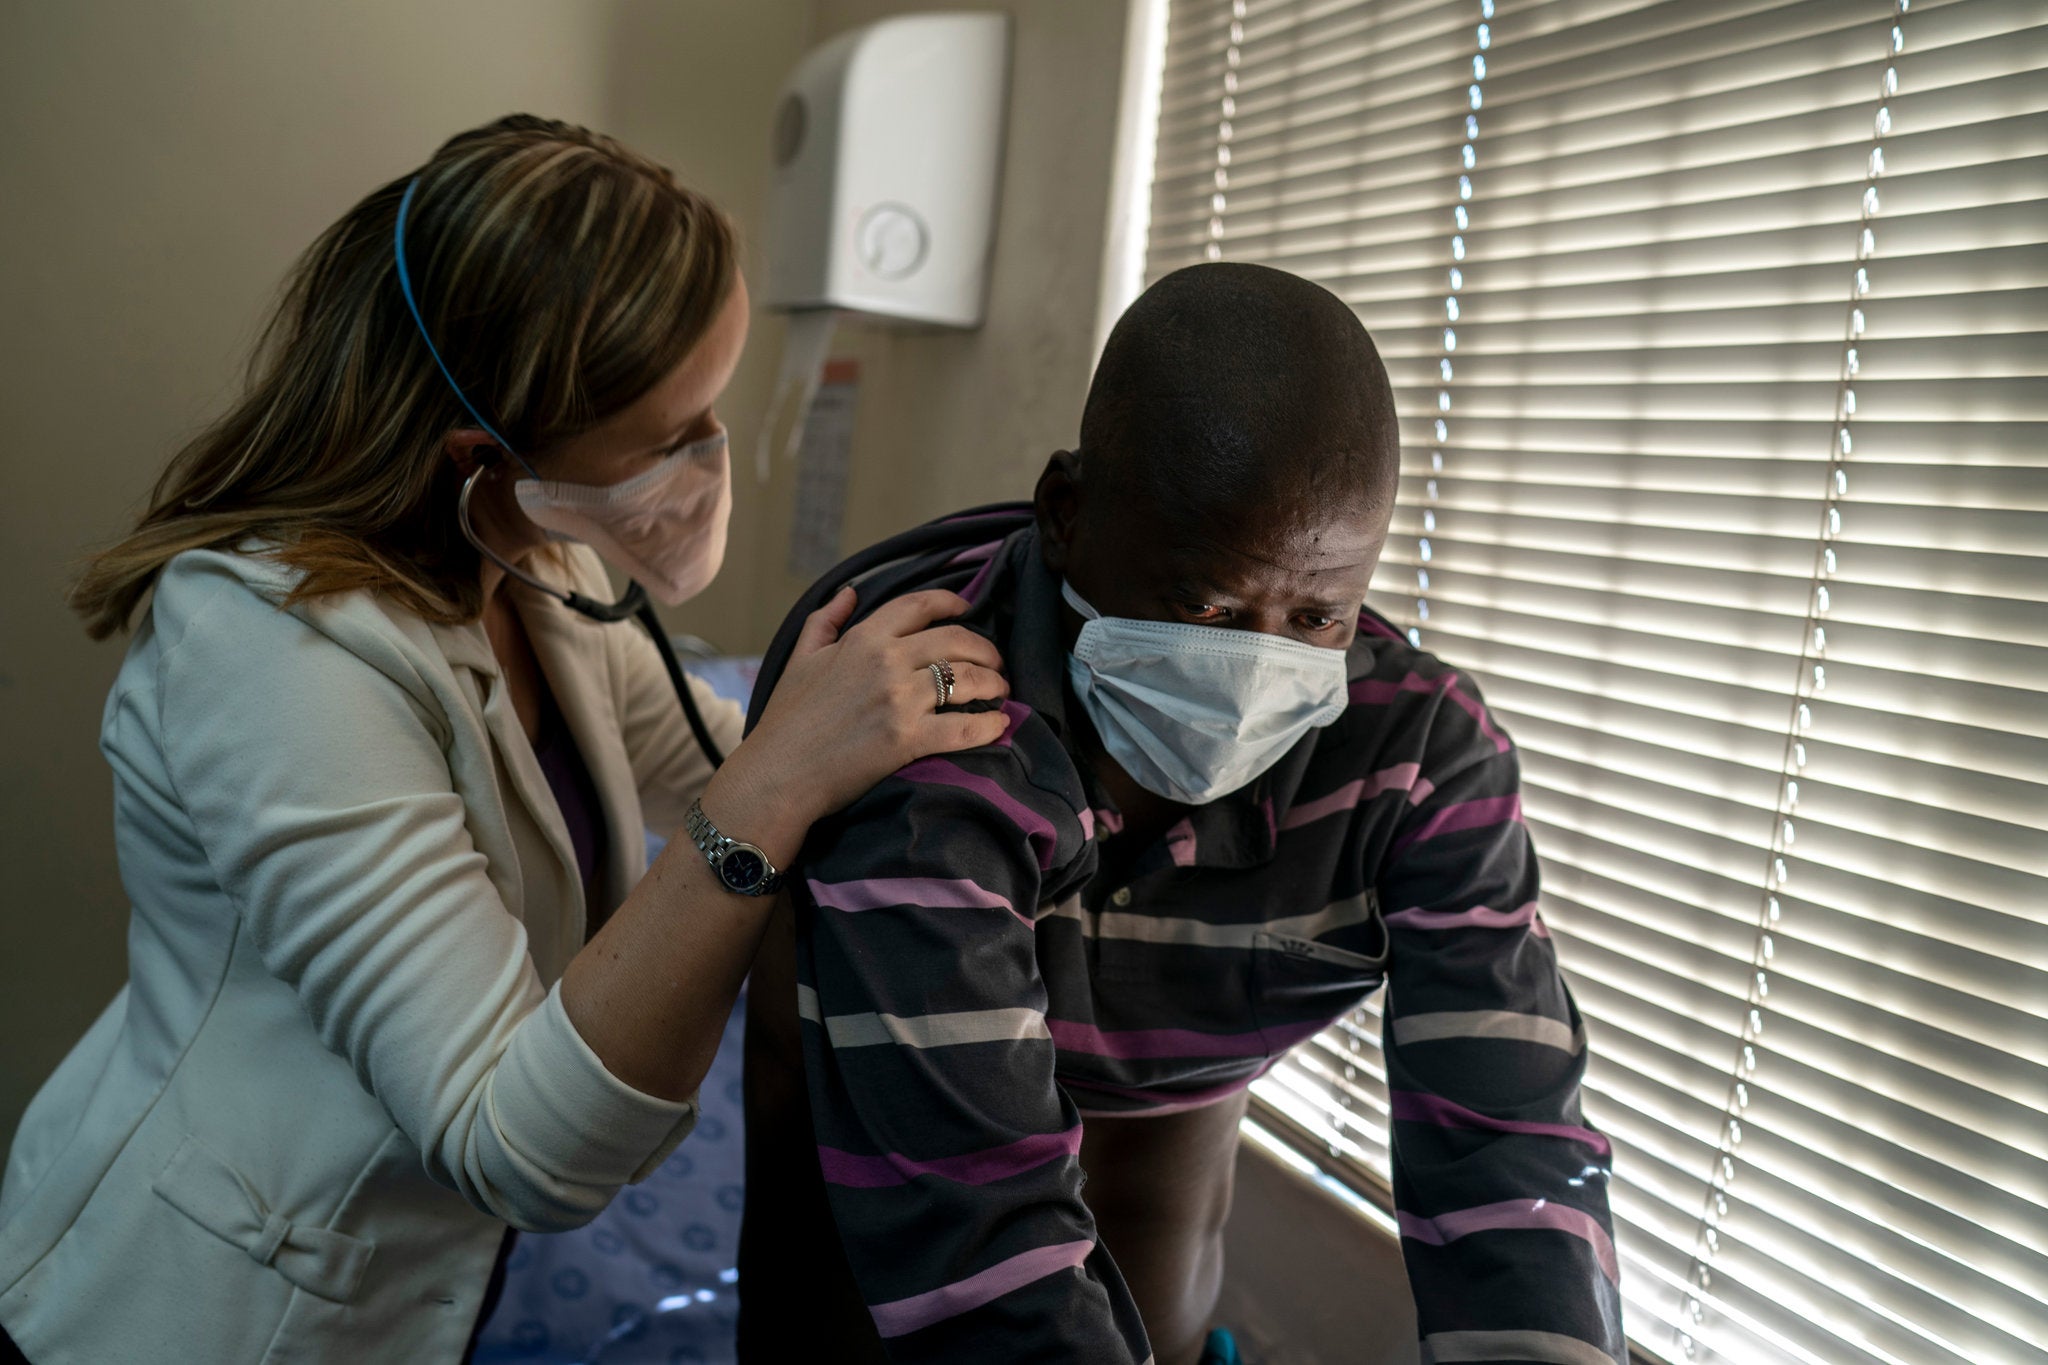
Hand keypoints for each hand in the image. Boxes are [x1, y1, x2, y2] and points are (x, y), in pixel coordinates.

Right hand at [699, 587, 1009, 859]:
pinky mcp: (908, 739)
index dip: (952, 603)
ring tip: (1001, 691)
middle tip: (996, 663)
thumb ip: (825, 620)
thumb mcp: (800, 658)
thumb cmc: (787, 720)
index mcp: (862, 638)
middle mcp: (886, 661)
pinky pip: (964, 727)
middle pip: (955, 641)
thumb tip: (850, 592)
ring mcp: (899, 700)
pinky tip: (1000, 726)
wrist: (778, 773)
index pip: (920, 605)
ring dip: (993, 683)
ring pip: (967, 679)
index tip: (968, 610)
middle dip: (985, 650)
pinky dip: (989, 726)